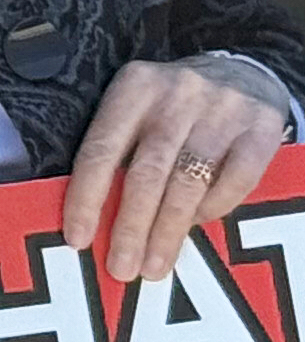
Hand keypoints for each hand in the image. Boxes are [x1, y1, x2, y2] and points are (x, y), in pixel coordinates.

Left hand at [66, 55, 291, 281]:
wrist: (244, 74)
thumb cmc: (175, 106)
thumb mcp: (138, 108)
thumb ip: (117, 150)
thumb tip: (90, 220)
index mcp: (133, 87)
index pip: (100, 150)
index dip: (86, 198)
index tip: (78, 239)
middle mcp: (177, 94)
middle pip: (146, 173)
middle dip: (130, 227)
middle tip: (121, 268)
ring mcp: (223, 110)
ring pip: (188, 183)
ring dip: (168, 231)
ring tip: (154, 266)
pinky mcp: (262, 128)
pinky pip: (235, 181)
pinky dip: (214, 210)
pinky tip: (198, 227)